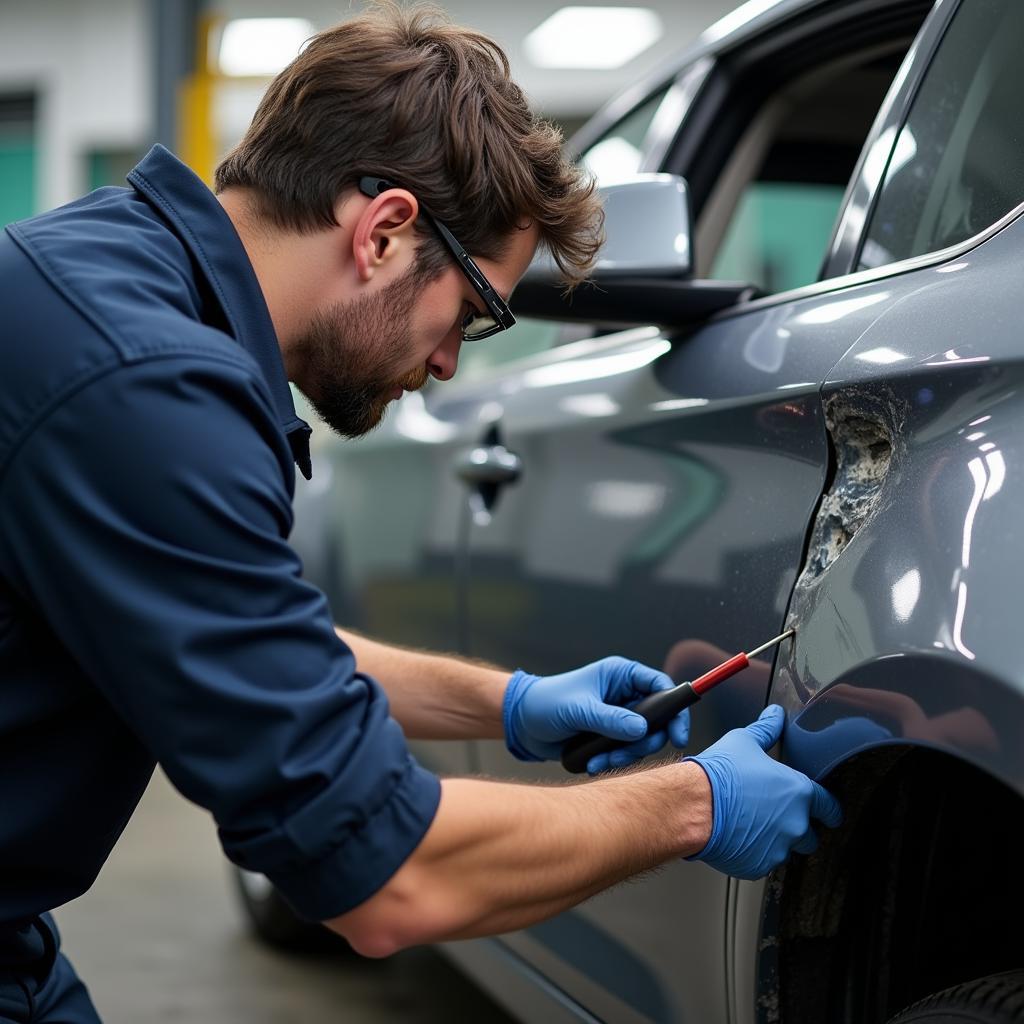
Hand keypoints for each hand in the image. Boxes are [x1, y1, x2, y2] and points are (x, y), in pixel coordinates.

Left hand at [503, 657, 689, 771]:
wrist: (522, 724)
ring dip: (626, 755)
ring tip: (600, 761)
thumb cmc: (546, 703)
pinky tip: (593, 764)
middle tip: (625, 754)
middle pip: (658, 719)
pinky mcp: (610, 737)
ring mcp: (619, 717)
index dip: (675, 709)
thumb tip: (642, 730)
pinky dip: (614, 761)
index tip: (676, 735)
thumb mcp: (579, 710)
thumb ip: (610, 720)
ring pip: (643, 740)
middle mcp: (624, 695)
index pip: (661, 686)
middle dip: (645, 742)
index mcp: (621, 675)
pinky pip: (627, 752)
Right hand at [687, 705, 841, 879]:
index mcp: (798, 793)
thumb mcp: (744, 741)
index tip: (830, 813)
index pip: (830, 806)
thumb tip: (775, 715)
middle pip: (810, 835)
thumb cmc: (719, 775)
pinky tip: (737, 837)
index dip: (830, 809)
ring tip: (749, 826)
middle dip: (798, 828)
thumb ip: (766, 729)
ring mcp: (778, 849)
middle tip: (774, 816)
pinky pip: (762, 862)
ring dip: (774, 841)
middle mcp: (795, 824)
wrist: (694, 805)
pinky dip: (753, 853)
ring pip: (785, 850)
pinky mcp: (758, 866)